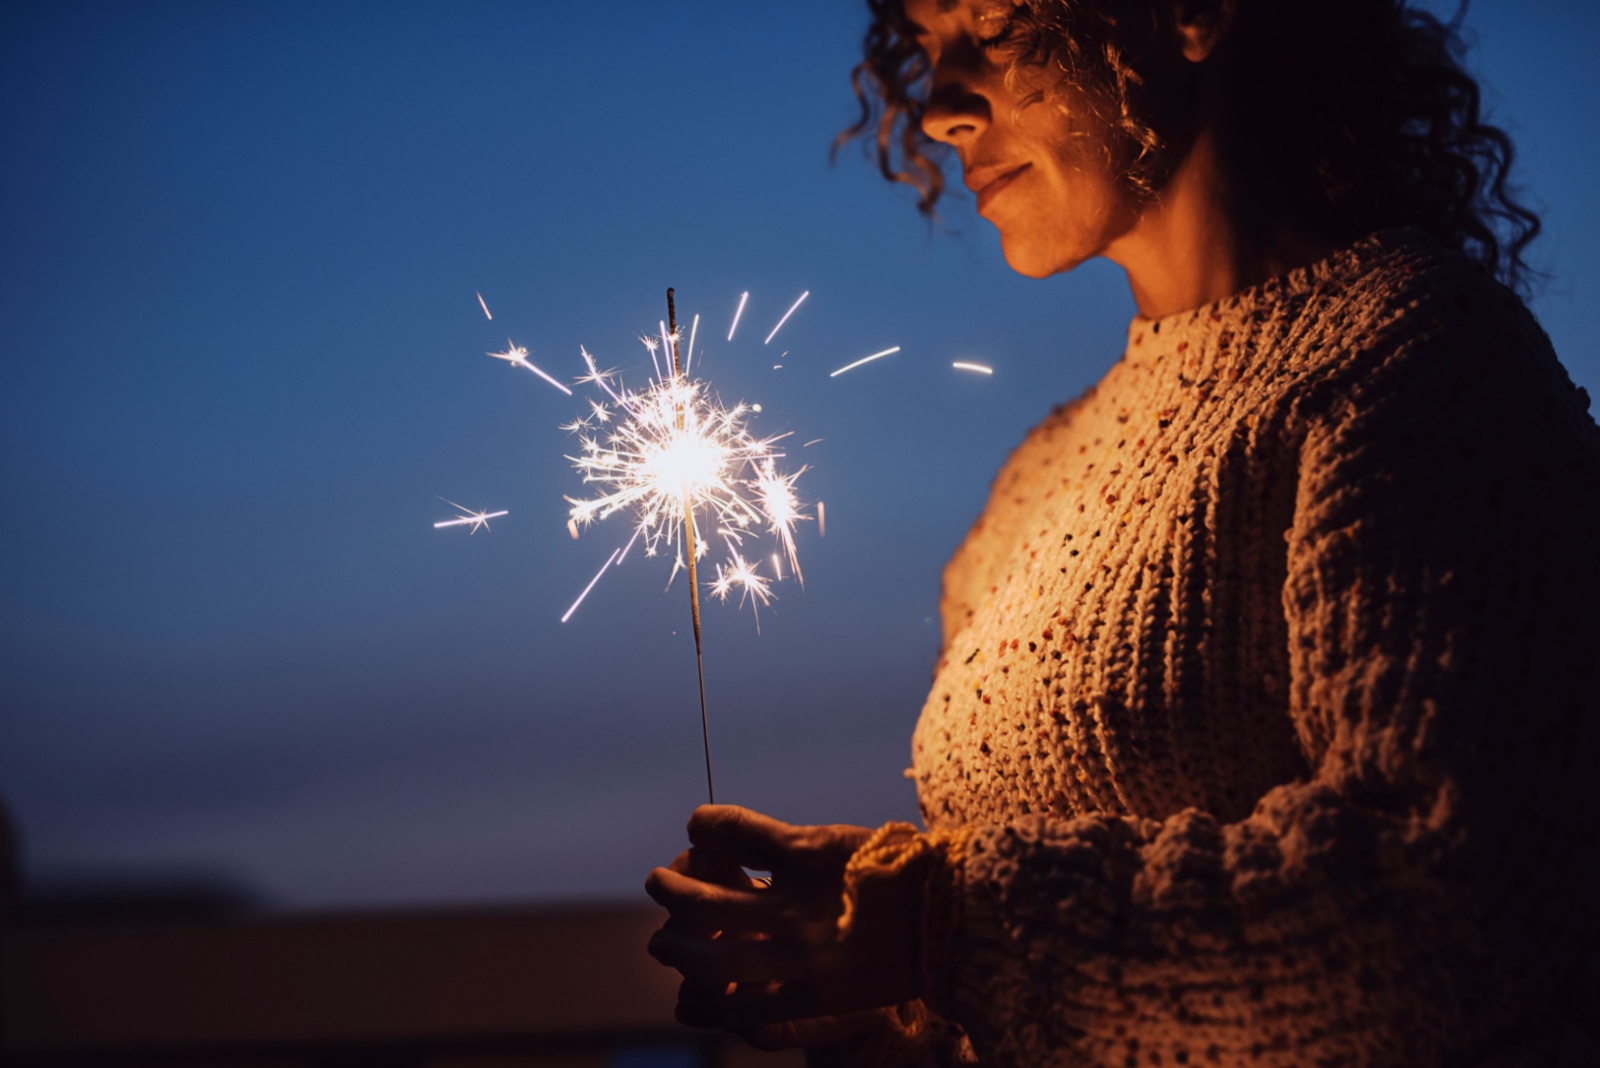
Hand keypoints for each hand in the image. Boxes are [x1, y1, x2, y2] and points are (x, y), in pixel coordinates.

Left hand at [645, 805, 927, 1047]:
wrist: (954, 919)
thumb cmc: (897, 870)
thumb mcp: (833, 839)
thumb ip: (772, 838)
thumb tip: (703, 828)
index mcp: (809, 855)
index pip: (734, 832)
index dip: (708, 826)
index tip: (695, 825)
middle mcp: (800, 905)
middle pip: (710, 901)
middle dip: (673, 893)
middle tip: (655, 882)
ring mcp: (807, 954)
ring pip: (719, 959)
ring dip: (680, 949)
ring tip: (661, 942)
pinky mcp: (819, 994)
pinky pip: (751, 1005)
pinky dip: (714, 1003)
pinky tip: (690, 999)